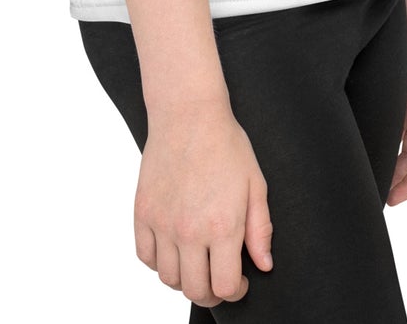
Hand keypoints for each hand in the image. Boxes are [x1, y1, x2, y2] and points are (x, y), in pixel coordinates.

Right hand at [134, 99, 274, 307]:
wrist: (188, 114)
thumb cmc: (226, 144)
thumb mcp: (255, 184)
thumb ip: (260, 229)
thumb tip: (263, 265)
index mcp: (222, 226)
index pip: (224, 287)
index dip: (236, 292)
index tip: (240, 281)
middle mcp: (189, 230)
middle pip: (194, 290)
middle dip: (211, 293)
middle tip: (218, 279)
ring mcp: (162, 222)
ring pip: (168, 278)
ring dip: (184, 278)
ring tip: (197, 262)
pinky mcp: (142, 212)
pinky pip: (145, 257)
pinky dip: (158, 262)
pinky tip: (173, 249)